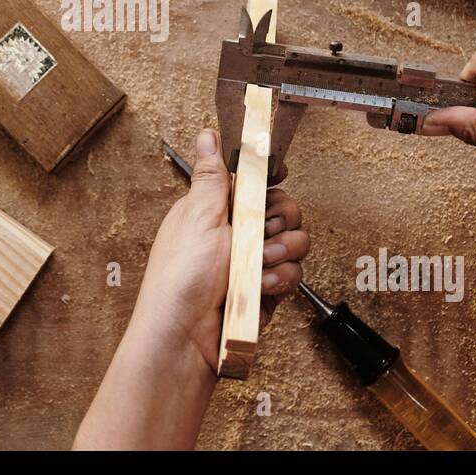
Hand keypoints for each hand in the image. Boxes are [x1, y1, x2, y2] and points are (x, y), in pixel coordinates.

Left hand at [131, 127, 307, 373]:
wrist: (185, 339)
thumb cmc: (181, 277)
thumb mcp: (197, 216)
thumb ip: (211, 176)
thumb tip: (207, 135)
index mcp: (213, 209)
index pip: (252, 180)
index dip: (270, 176)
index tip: (279, 174)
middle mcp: (234, 233)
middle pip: (282, 207)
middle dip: (280, 217)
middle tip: (263, 229)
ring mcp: (251, 263)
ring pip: (294, 240)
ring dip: (282, 250)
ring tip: (260, 264)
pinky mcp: (265, 290)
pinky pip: (292, 272)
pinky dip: (281, 278)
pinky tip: (263, 285)